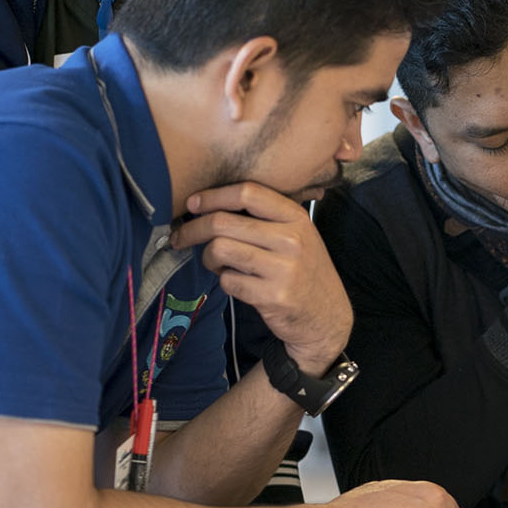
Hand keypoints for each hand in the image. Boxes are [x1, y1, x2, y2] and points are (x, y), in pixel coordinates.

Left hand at [171, 182, 351, 372]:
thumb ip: (267, 218)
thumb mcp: (298, 236)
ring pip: (219, 249)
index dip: (213, 195)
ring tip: (215, 262)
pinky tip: (235, 281)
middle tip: (182, 237)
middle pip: (224, 222)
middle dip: (193, 229)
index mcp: (297, 218)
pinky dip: (224, 280)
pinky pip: (227, 280)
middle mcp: (292, 240)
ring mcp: (284, 269)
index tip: (193, 203)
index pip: (248, 192)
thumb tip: (210, 204)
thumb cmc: (303, 270)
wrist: (326, 315)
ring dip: (208, 257)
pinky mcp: (273, 296)